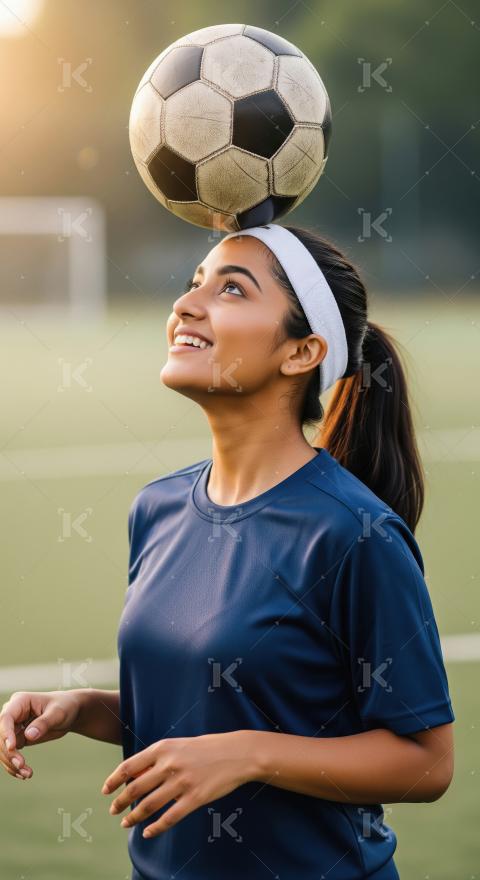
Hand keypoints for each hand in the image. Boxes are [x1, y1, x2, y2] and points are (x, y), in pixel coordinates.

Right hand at [0, 690, 81, 779]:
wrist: (71, 712)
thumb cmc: (65, 706)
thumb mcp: (58, 713)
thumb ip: (44, 723)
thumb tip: (29, 735)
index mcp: (20, 701)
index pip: (6, 717)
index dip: (6, 733)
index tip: (12, 747)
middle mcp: (13, 714)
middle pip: (1, 736)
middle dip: (9, 753)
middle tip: (21, 766)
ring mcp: (13, 727)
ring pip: (3, 748)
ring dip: (11, 763)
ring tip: (26, 774)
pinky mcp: (17, 739)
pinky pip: (10, 754)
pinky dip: (14, 765)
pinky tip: (23, 774)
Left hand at [101, 730, 255, 837]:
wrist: (237, 753)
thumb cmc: (206, 748)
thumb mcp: (179, 745)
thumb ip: (157, 758)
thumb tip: (134, 776)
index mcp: (163, 748)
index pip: (129, 766)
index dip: (114, 780)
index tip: (105, 791)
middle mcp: (169, 764)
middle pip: (135, 788)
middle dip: (120, 802)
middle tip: (112, 811)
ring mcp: (182, 782)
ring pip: (149, 805)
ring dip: (134, 817)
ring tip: (125, 823)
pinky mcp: (195, 798)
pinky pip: (169, 818)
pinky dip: (155, 828)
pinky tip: (148, 833)